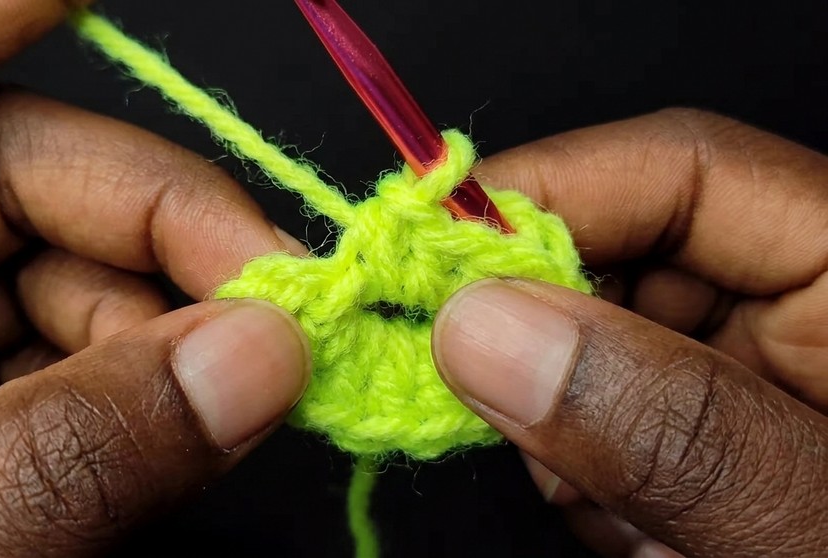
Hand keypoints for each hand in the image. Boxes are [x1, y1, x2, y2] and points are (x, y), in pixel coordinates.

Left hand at [0, 2, 309, 554]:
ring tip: (245, 388)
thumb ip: (62, 458)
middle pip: (21, 171)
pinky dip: (144, 393)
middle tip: (275, 299)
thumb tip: (254, 362)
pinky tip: (189, 426)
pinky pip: (64, 365)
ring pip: (64, 274)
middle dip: (167, 222)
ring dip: (172, 326)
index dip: (5, 4)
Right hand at [432, 109, 827, 557]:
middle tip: (507, 422)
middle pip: (622, 250)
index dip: (545, 194)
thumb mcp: (810, 527)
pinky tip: (633, 529)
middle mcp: (802, 303)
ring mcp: (749, 369)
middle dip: (544, 333)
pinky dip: (583, 471)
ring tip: (622, 519)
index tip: (431, 259)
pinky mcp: (708, 427)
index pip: (682, 170)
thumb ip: (666, 426)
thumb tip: (481, 326)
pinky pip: (603, 412)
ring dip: (567, 425)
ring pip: (593, 340)